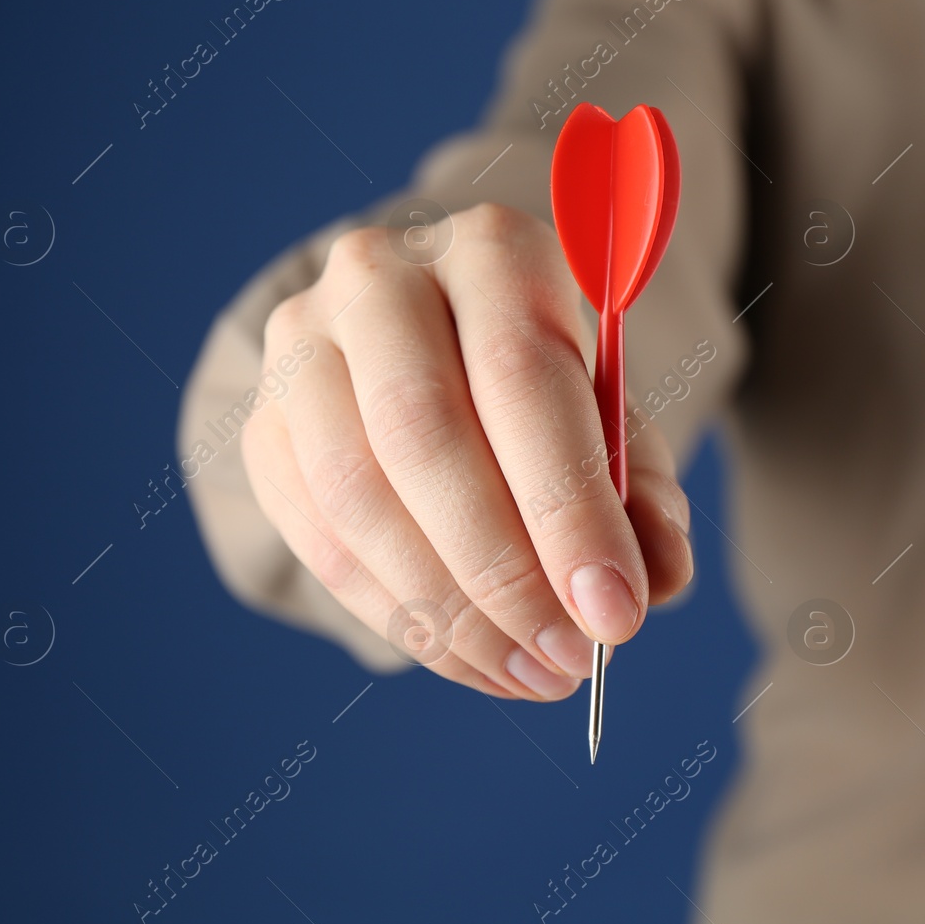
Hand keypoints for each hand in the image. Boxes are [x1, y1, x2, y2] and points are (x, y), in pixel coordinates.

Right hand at [240, 203, 693, 699]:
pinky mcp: (264, 425)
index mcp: (490, 249)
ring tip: (530, 673)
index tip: (616, 612)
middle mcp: (380, 277)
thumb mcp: (608, 416)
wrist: (435, 342)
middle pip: (422, 433)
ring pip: (356, 494)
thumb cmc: (541, 386)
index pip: (521, 376)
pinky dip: (398, 619)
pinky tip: (470, 659)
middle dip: (503, 571)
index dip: (569, 507)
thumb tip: (660, 578)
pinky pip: (318, 539)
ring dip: (448, 611)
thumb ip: (640, 493)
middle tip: (569, 659)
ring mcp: (303, 347)